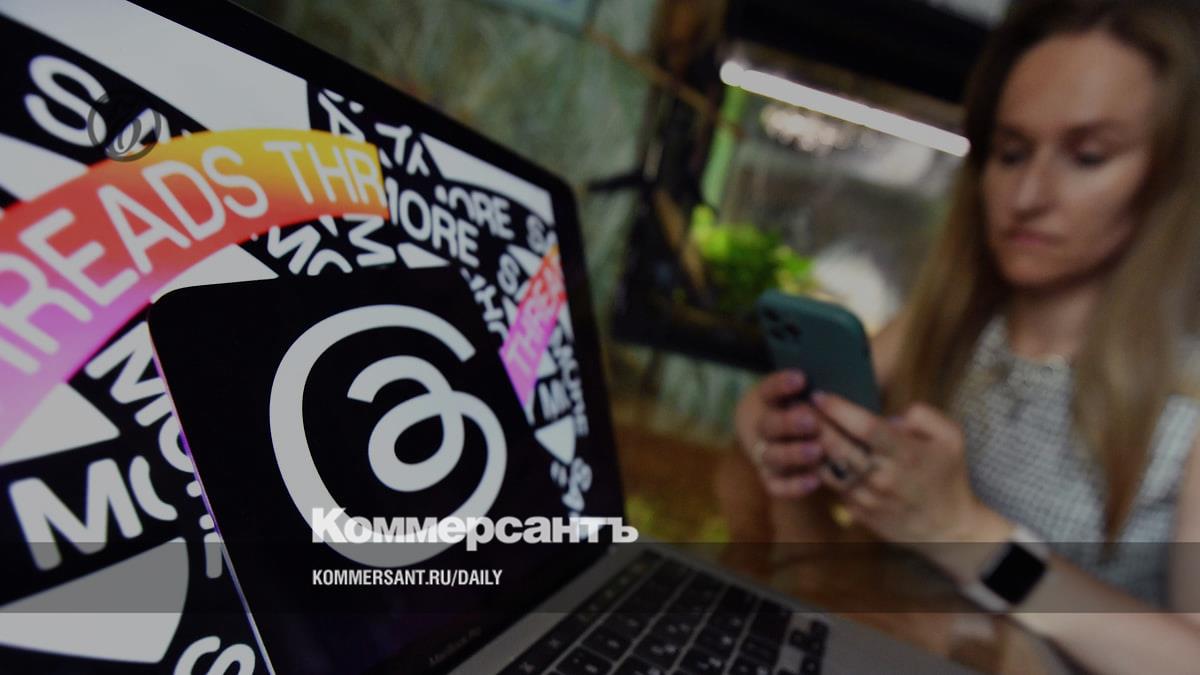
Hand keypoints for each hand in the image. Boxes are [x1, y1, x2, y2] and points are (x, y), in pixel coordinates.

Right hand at [735, 370, 824, 497]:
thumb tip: (853, 389)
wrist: (781, 435)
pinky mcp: (771, 478)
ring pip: (772, 456)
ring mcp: (765, 453)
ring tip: (817, 451)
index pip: (769, 390)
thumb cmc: (807, 408)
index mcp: (768, 401)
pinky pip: (776, 486)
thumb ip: (823, 393)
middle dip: (789, 423)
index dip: (781, 384)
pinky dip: (793, 485)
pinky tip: (815, 481)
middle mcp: (762, 428)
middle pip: (768, 425)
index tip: (801, 378)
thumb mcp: (807, 395)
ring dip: (793, 453)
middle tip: (811, 421)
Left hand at [809, 391, 1000, 544]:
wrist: (947, 529)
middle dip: (814, 424)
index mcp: (907, 455)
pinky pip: (831, 486)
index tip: (820, 394)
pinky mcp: (857, 511)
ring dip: (807, 446)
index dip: (840, 410)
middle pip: (839, 447)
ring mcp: (868, 497)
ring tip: (793, 425)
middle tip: (795, 404)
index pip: (866, 428)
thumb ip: (924, 416)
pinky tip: (804, 450)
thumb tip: (890, 415)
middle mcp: (884, 477)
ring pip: (828, 468)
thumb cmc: (948, 476)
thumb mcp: (952, 438)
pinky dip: (816, 467)